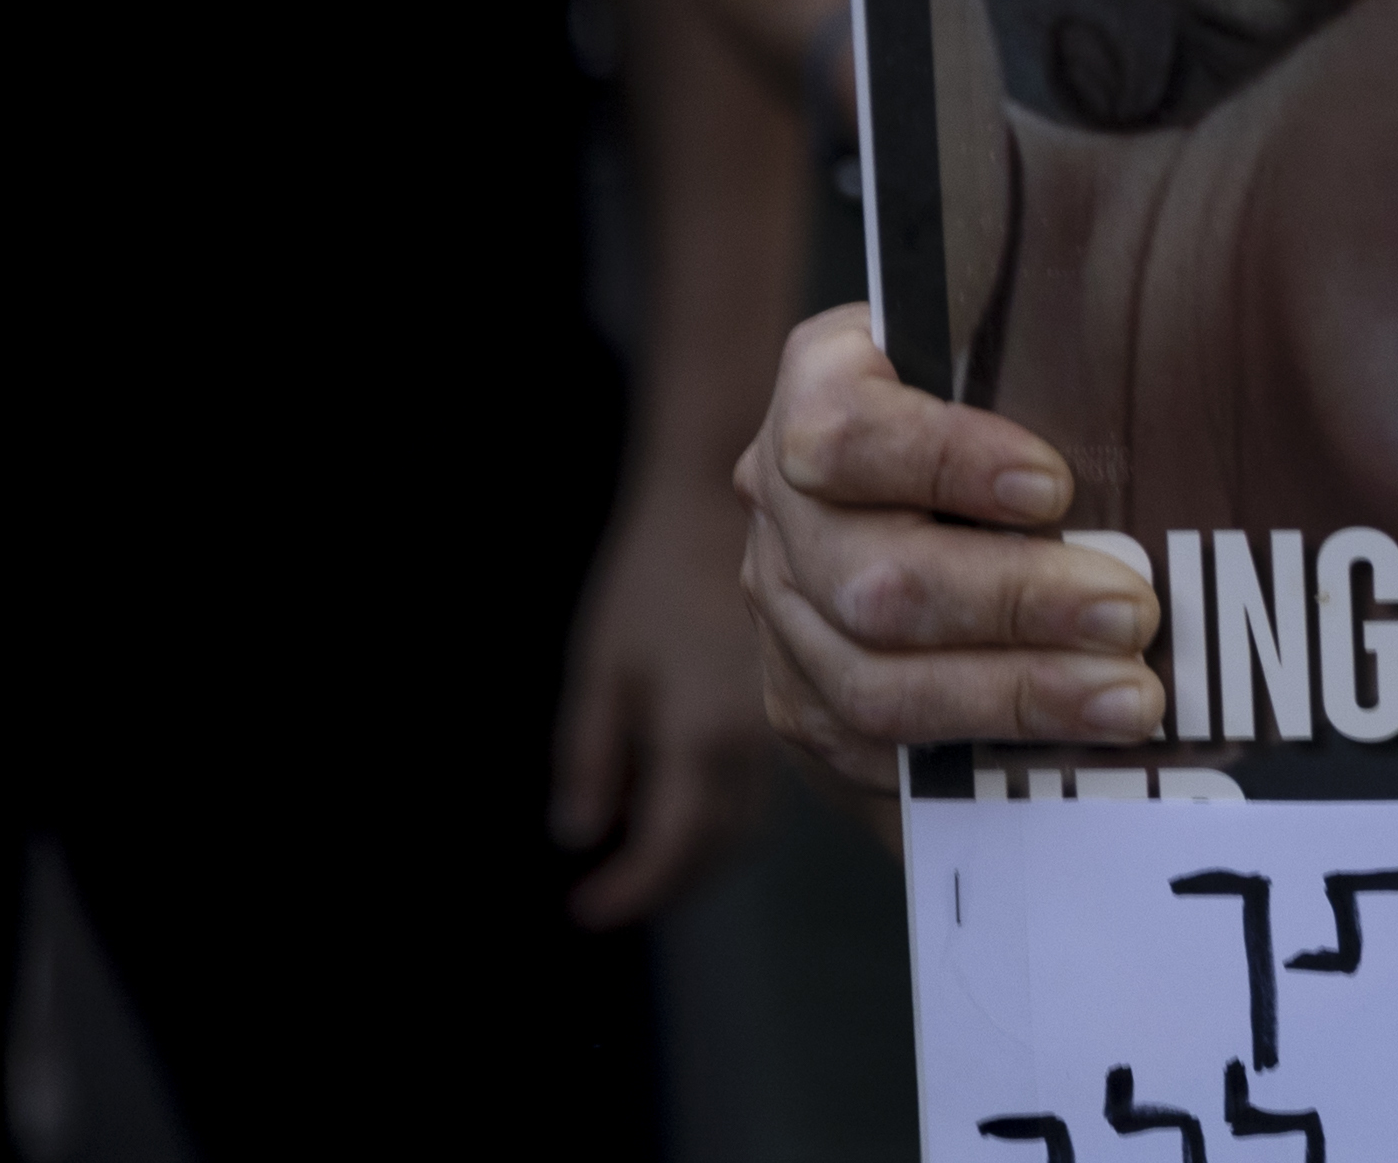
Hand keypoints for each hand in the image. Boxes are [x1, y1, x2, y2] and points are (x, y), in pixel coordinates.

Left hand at [555, 462, 786, 924]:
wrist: (750, 488)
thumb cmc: (663, 563)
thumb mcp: (608, 653)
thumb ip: (593, 747)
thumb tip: (580, 829)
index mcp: (701, 737)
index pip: (673, 848)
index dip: (631, 888)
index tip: (586, 909)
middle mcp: (759, 743)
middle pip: (721, 842)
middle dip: (673, 873)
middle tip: (619, 885)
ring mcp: (796, 720)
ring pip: (757, 807)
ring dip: (711, 840)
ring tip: (659, 842)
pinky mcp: (817, 694)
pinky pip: (780, 772)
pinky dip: (741, 792)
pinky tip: (711, 779)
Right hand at [737, 305, 1161, 789]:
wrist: (938, 474)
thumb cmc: (1010, 386)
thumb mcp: (1016, 336)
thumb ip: (1060, 342)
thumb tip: (1195, 337)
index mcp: (820, 383)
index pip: (846, 431)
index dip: (945, 462)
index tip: (1056, 485)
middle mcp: (782, 503)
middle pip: (874, 579)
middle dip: (1016, 603)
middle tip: (1135, 612)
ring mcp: (784, 614)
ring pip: (877, 684)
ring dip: (1017, 696)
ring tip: (1130, 696)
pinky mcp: (805, 704)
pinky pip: (885, 753)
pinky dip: (989, 748)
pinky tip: (1079, 742)